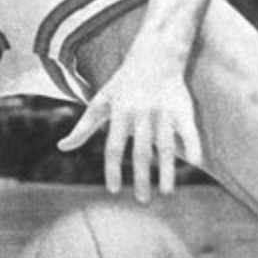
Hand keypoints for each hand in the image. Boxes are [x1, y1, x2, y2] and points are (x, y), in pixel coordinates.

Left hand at [56, 65, 202, 202]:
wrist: (153, 56)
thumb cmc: (122, 85)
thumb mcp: (100, 102)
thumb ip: (83, 127)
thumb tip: (62, 147)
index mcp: (119, 112)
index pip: (113, 146)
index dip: (112, 168)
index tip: (114, 190)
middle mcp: (140, 113)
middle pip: (140, 151)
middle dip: (141, 177)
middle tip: (143, 202)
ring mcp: (162, 111)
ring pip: (165, 145)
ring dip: (167, 170)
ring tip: (166, 192)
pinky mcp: (182, 108)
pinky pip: (188, 130)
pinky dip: (193, 144)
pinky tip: (196, 161)